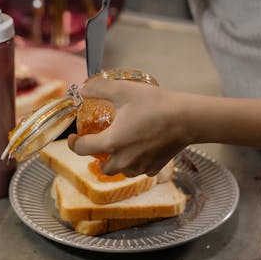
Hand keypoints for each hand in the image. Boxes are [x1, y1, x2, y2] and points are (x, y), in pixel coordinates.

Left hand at [67, 78, 188, 176]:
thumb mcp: (123, 90)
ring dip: (117, 161)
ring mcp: (141, 166)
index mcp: (112, 143)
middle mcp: (124, 160)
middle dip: (98, 156)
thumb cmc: (156, 104)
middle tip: (101, 141)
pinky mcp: (155, 167)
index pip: (82, 149)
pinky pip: (139, 169)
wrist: (187, 118)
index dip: (73, 143)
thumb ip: (99, 88)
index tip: (74, 137)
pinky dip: (135, 162)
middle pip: (102, 166)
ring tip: (120, 146)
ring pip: (121, 171)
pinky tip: (140, 148)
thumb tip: (83, 89)